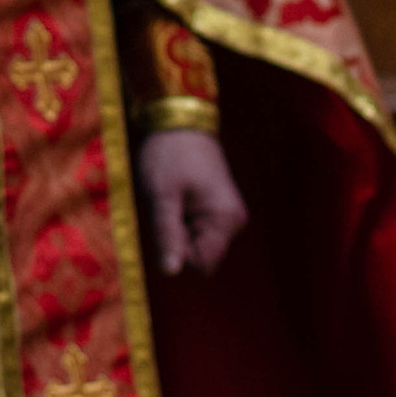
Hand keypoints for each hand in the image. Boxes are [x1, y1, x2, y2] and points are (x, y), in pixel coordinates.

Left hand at [137, 129, 248, 276]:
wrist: (180, 123)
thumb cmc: (169, 156)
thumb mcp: (162, 196)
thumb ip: (168, 235)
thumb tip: (170, 273)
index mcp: (225, 219)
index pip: (202, 264)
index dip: (179, 252)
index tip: (168, 222)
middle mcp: (234, 221)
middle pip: (201, 256)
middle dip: (179, 241)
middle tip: (168, 207)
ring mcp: (228, 216)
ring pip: (198, 244)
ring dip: (179, 231)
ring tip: (173, 200)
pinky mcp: (219, 210)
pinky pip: (199, 232)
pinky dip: (183, 223)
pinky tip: (178, 199)